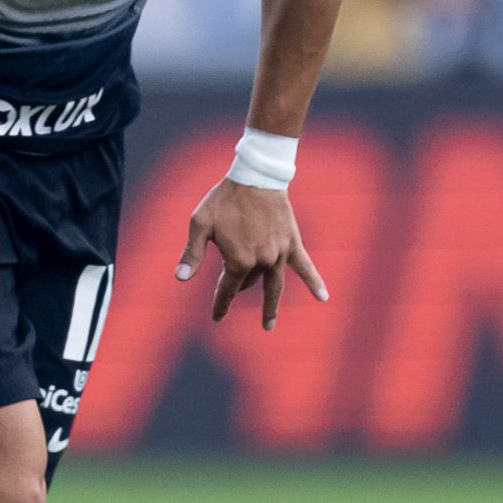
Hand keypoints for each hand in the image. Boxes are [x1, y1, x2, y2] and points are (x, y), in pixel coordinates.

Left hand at [175, 177, 327, 328]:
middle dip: (237, 286)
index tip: (216, 317)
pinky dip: (315, 282)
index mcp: (238, 260)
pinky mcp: (292, 243)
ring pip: (275, 286)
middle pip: (248, 283)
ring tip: (267, 325)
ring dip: (270, 307)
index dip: (220, 304)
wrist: (256, 176)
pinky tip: (323, 297)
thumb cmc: (224, 199)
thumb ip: (192, 253)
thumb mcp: (201, 223)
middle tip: (229, 286)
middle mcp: (261, 262)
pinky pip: (305, 266)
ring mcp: (279, 254)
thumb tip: (180, 278)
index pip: (227, 289)